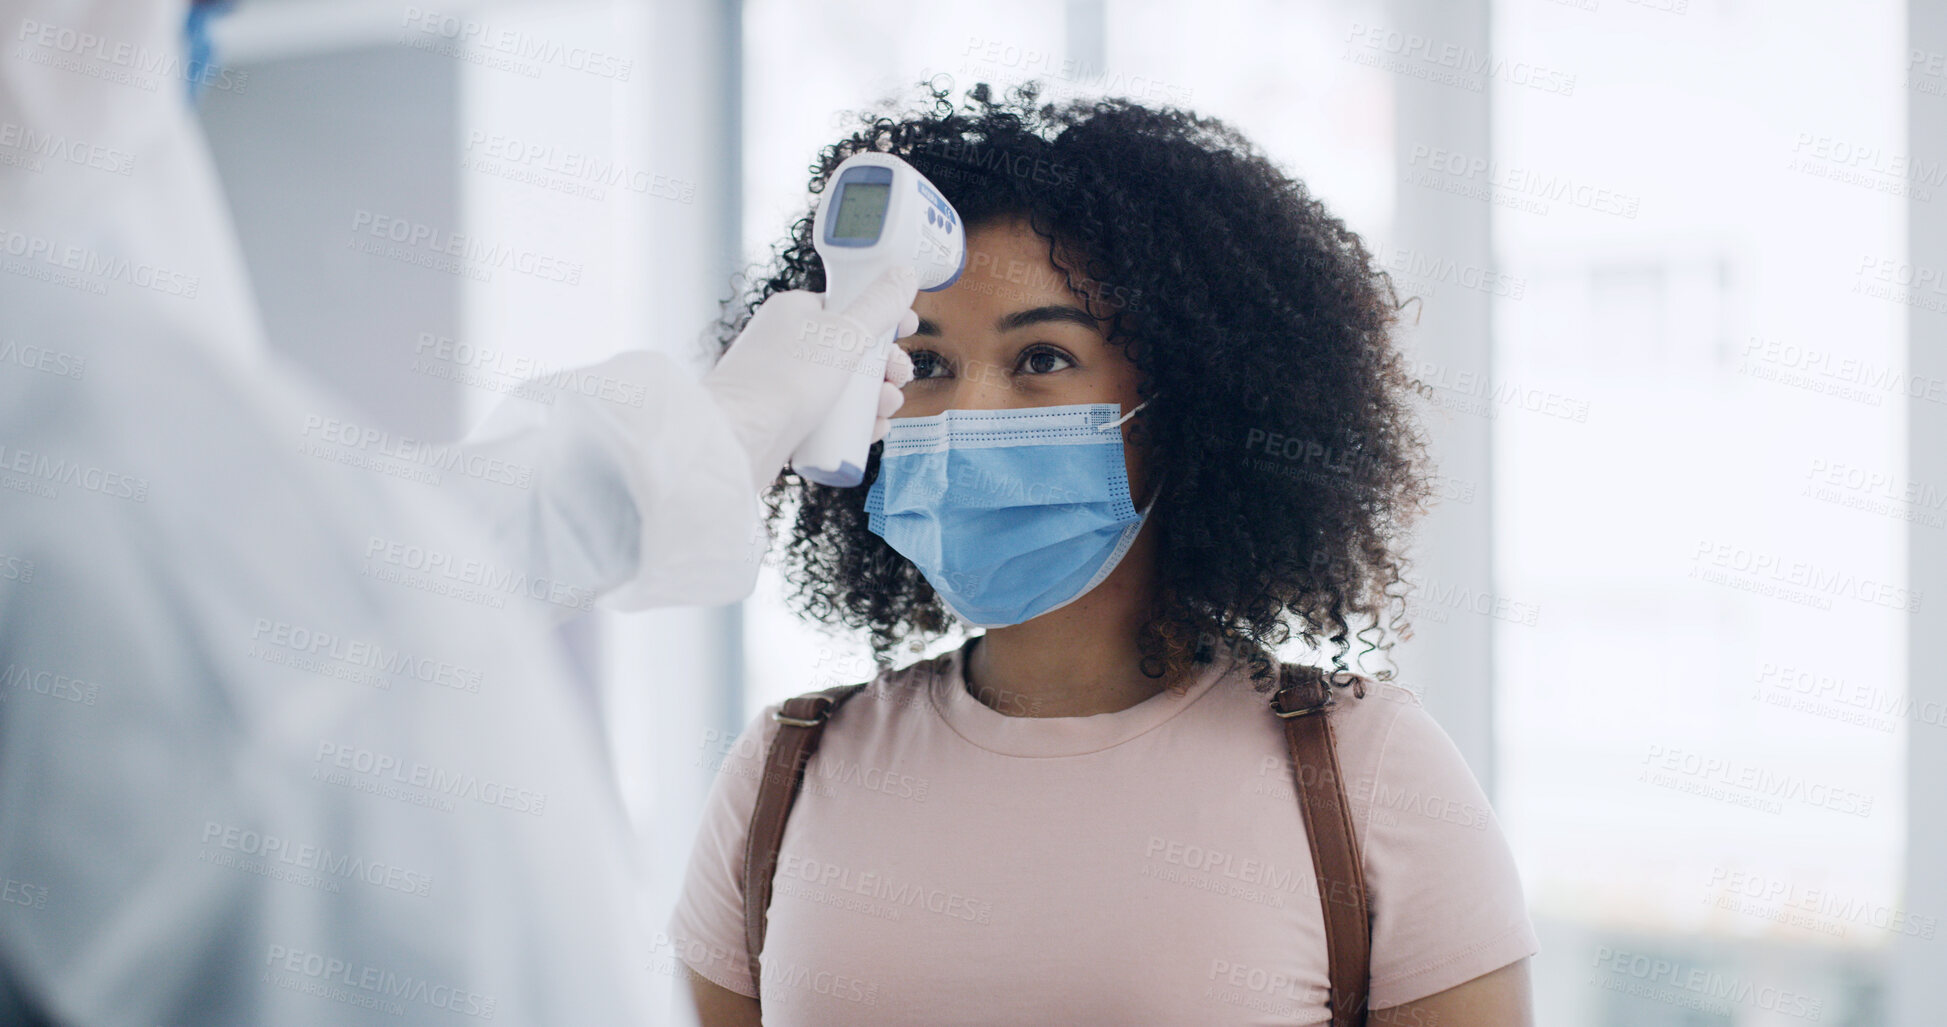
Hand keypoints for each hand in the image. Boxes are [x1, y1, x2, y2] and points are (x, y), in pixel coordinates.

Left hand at [701, 266, 919, 489]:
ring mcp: (785, 382)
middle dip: (884, 365)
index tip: (908, 327)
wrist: (739, 438)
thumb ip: (879, 305)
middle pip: (852, 348)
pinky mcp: (785, 418)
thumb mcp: (846, 334)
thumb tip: (905, 275)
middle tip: (900, 377)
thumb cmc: (786, 379)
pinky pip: (829, 415)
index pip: (848, 303)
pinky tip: (871, 430)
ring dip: (875, 396)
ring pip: (844, 385)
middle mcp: (787, 342)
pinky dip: (854, 423)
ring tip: (887, 408)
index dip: (882, 316)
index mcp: (796, 310)